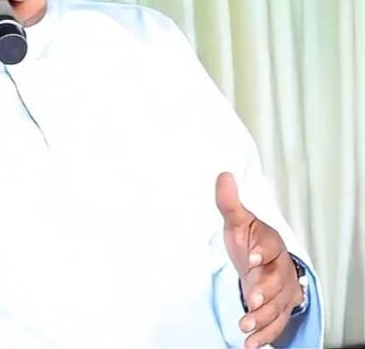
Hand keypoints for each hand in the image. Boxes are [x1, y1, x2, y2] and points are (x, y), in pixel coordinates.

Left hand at [215, 172, 303, 347]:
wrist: (263, 262)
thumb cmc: (250, 240)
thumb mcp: (238, 222)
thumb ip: (229, 203)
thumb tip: (223, 174)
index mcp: (271, 244)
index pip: (271, 249)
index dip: (262, 254)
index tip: (250, 260)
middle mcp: (281, 269)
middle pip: (277, 281)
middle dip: (265, 292)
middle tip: (252, 300)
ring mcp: (282, 292)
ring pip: (277, 307)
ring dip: (262, 319)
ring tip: (244, 327)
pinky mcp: (279, 310)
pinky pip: (275, 325)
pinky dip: (263, 335)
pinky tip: (250, 345)